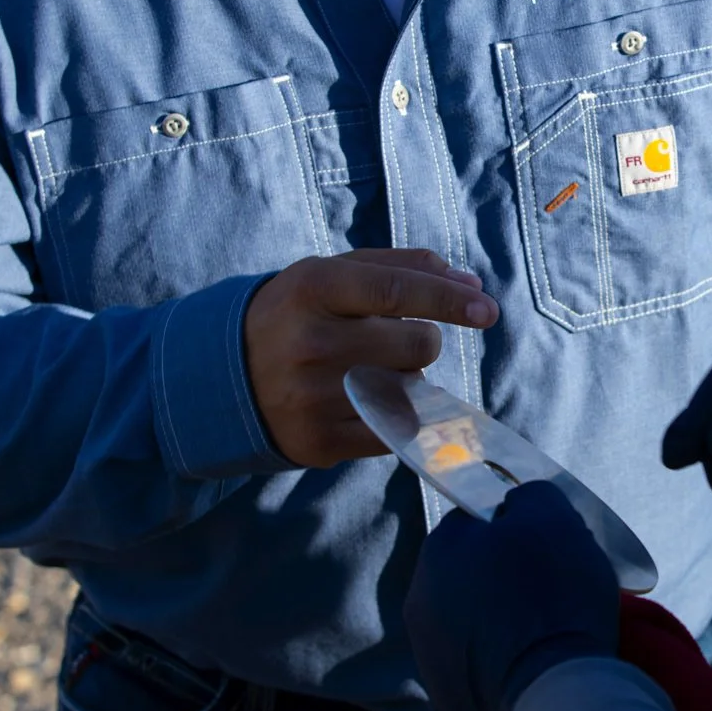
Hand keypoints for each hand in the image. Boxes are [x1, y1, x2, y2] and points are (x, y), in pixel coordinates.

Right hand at [244, 248, 499, 467]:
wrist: (224, 378)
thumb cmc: (297, 316)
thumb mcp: (334, 275)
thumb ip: (402, 268)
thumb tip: (471, 283)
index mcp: (314, 288)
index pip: (396, 290)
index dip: (449, 300)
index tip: (487, 311)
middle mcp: (312, 343)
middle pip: (418, 343)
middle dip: (420, 338)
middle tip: (386, 339)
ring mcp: (315, 397)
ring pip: (411, 386)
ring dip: (406, 376)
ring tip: (364, 369)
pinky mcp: (321, 442)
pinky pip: (396, 428)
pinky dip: (398, 413)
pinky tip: (369, 400)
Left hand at [404, 482, 620, 710]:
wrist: (553, 695)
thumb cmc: (554, 596)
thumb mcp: (554, 517)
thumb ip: (530, 497)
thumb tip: (516, 505)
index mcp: (439, 551)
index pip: (477, 523)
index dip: (516, 530)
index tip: (548, 548)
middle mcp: (419, 602)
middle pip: (472, 575)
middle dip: (505, 577)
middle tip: (552, 590)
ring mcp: (429, 655)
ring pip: (473, 622)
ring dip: (501, 622)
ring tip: (545, 634)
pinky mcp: (448, 699)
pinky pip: (479, 667)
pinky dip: (502, 663)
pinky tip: (534, 666)